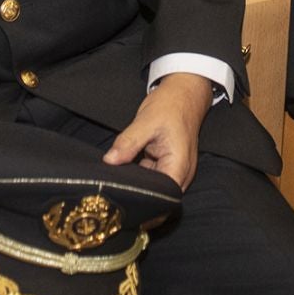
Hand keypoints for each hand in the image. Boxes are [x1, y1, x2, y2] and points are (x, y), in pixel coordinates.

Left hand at [104, 72, 211, 189]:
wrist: (184, 93)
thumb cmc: (171, 105)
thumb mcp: (146, 122)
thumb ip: (128, 143)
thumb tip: (110, 161)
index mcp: (179, 166)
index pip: (161, 197)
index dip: (143, 201)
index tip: (124, 196)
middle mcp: (181, 173)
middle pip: (158, 196)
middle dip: (139, 192)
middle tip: (117, 186)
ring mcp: (174, 170)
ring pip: (153, 186)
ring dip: (138, 181)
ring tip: (121, 174)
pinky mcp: (167, 165)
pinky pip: (152, 176)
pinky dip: (140, 172)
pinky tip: (128, 165)